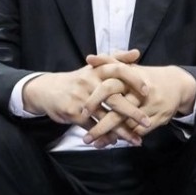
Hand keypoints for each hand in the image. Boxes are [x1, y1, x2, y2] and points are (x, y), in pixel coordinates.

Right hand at [22, 50, 146, 146]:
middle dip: (132, 112)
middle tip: (148, 121)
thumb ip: (117, 59)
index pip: (118, 70)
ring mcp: (80, 99)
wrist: (48, 90)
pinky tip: (115, 142)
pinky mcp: (72, 113)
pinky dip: (104, 136)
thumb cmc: (79, 80)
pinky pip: (92, 127)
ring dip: (121, 131)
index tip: (147, 91)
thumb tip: (137, 53)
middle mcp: (89, 82)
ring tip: (136, 140)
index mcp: (97, 70)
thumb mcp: (94, 67)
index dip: (133, 79)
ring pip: (105, 117)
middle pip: (114, 98)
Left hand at [82, 53, 195, 143]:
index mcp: (131, 77)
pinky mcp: (159, 118)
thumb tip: (88, 58)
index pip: (110, 87)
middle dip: (101, 126)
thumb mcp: (130, 67)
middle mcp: (141, 92)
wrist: (178, 84)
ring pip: (128, 125)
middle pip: (118, 111)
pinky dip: (126, 137)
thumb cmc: (147, 76)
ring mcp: (151, 106)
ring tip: (95, 143)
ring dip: (112, 136)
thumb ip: (109, 62)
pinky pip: (140, 131)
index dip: (95, 100)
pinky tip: (113, 141)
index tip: (82, 111)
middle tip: (86, 138)